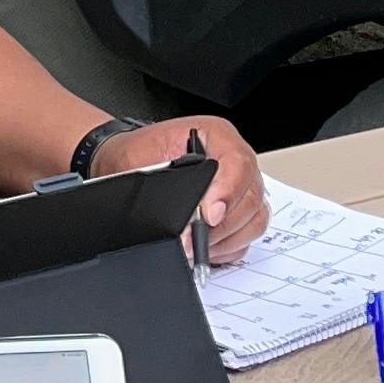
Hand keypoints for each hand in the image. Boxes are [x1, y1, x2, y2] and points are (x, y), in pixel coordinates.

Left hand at [101, 115, 269, 262]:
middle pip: (250, 196)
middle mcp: (235, 159)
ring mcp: (241, 185)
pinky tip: (206, 247)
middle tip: (192, 240)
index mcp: (216, 135)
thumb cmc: (137, 155)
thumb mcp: (141, 160)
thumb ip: (166, 185)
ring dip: (226, 238)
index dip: (227, 192)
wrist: (129, 163)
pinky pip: (248, 234)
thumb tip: (187, 220)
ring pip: (254, 218)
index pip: (238, 163)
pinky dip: (229, 246)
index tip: (208, 216)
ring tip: (195, 245)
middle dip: (221, 225)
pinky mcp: (240, 209)